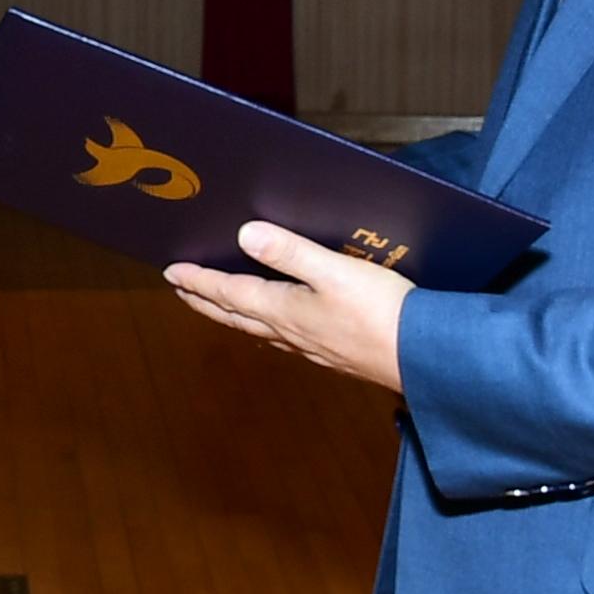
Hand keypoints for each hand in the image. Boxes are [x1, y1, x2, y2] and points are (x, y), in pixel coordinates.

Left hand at [164, 222, 412, 393]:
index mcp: (284, 309)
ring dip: (232, 314)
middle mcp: (289, 332)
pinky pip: (283, 338)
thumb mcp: (333, 271)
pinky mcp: (331, 353)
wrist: (421, 358)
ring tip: (217, 305)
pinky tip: (274, 329)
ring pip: (257, 328)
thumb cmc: (381, 312)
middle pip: (236, 314)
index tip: (172, 272)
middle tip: (181, 289)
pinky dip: (264, 328)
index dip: (199, 281)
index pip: (230, 292)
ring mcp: (310, 346)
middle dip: (206, 300)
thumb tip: (244, 235)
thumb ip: (290, 252)